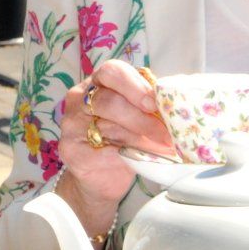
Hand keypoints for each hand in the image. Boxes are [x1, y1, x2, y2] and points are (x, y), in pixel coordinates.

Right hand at [56, 60, 176, 217]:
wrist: (98, 178)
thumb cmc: (120, 141)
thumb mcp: (133, 116)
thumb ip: (146, 106)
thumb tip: (176, 108)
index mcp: (96, 83)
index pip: (111, 71)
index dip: (134, 85)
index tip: (155, 104)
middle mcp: (79, 99)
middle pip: (108, 100)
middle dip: (141, 117)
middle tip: (165, 133)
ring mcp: (72, 125)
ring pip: (108, 127)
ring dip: (141, 139)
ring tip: (163, 147)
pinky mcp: (72, 151)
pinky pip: (104, 151)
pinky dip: (129, 155)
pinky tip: (145, 160)